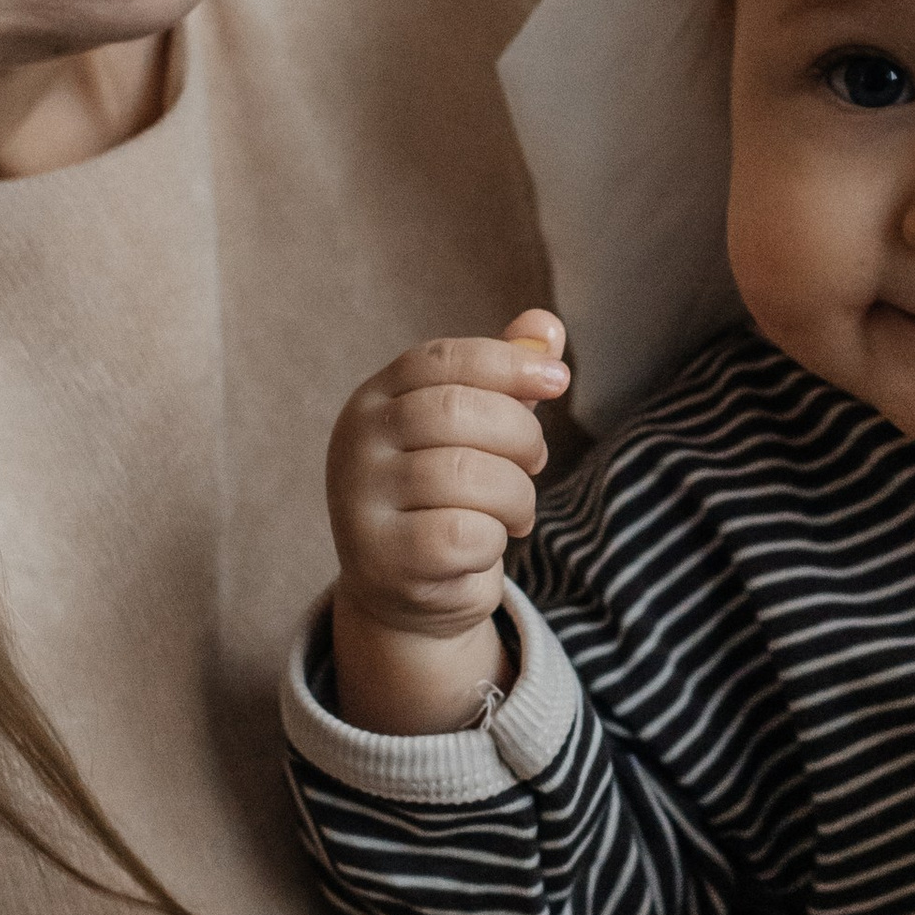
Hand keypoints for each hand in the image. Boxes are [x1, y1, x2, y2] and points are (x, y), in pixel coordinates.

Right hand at [325, 310, 569, 732]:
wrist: (408, 590)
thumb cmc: (450, 495)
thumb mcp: (476, 430)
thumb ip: (507, 375)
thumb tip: (547, 325)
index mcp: (374, 398)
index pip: (440, 359)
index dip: (507, 362)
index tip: (559, 380)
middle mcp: (355, 443)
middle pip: (454, 411)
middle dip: (519, 434)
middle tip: (536, 461)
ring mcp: (360, 502)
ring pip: (466, 475)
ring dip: (516, 495)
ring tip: (516, 510)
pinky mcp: (381, 560)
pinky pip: (462, 534)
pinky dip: (494, 538)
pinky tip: (488, 543)